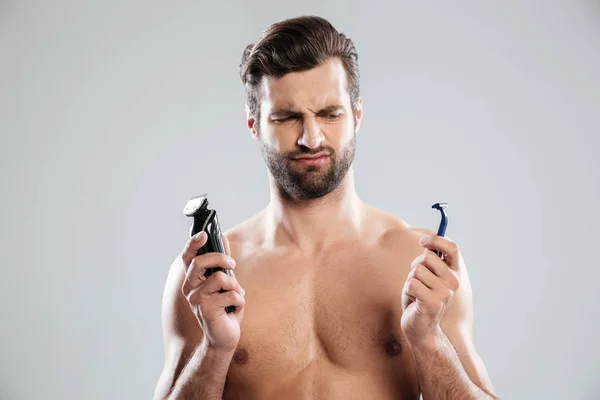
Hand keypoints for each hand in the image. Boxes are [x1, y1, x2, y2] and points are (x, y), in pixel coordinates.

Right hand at [180, 231, 245, 351]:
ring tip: (236, 296)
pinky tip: (234, 310)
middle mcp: (190, 288)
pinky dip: (239, 301)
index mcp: (193, 280)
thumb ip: (222, 263)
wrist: (223, 338)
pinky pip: (231, 295)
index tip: (203, 233)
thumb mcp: (225, 282)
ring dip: (235, 286)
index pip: (187, 257)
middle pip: (200, 262)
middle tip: (232, 264)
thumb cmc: (224, 309)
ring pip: (220, 278)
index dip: (193, 244)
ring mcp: (196, 299)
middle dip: (220, 258)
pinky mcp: (206, 309)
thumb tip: (223, 238)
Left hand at [401, 235, 461, 346]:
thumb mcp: (427, 278)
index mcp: (454, 275)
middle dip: (415, 266)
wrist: (422, 331)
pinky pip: (411, 283)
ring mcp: (444, 293)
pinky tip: (413, 302)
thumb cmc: (420, 301)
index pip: (453, 248)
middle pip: (427, 257)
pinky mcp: (433, 302)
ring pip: (416, 271)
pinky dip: (407, 291)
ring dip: (410, 281)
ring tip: (415, 295)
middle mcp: (453, 282)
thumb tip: (426, 242)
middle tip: (417, 282)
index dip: (436, 240)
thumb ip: (429, 262)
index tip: (423, 241)